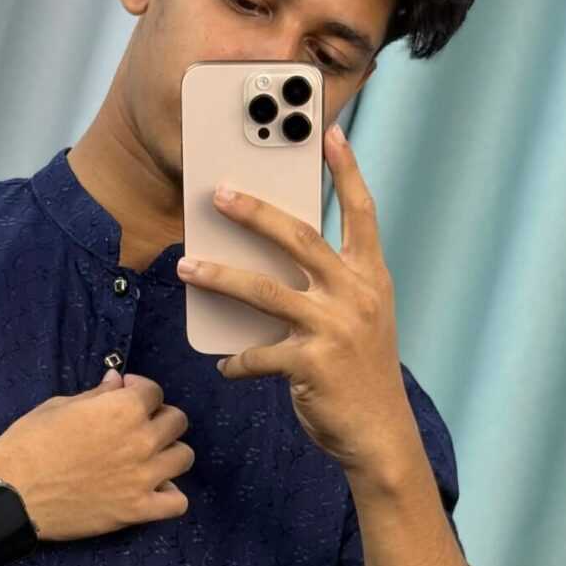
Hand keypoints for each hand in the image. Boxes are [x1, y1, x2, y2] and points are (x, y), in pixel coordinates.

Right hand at [0, 369, 193, 541]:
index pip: (154, 392)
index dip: (139, 391)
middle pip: (177, 421)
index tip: (124, 396)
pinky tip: (153, 490)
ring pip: (184, 457)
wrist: (11, 492)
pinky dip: (170, 495)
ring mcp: (143, 477)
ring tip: (148, 458)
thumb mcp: (60, 406)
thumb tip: (117, 381)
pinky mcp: (137, 510)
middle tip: (137, 428)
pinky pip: (177, 502)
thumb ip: (98, 394)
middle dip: (159, 418)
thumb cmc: (29, 442)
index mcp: (123, 408)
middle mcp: (141, 440)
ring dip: (169, 453)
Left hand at [175, 121, 416, 481]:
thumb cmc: (361, 375)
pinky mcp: (311, 363)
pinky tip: (225, 365)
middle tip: (219, 193)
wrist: (380, 433)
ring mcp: (335, 327)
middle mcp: (356, 294)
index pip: (362, 212)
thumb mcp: (358, 321)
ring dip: (219, 277)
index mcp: (371, 277)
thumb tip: (270, 268)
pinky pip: (258, 354)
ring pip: (264, 290)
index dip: (346, 170)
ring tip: (186, 267)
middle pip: (299, 237)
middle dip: (255, 212)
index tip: (327, 132)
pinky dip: (237, 360)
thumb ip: (328, 290)